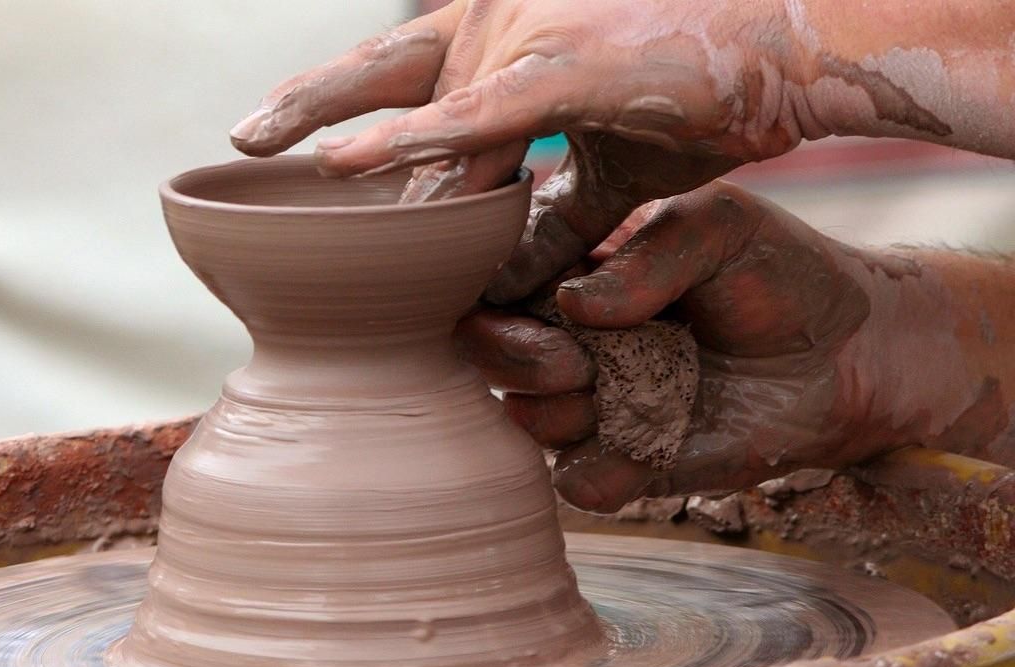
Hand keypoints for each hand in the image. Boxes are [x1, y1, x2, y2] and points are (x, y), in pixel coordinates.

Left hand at [228, 0, 826, 300]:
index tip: (294, 144)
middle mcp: (509, 30)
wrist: (788, 53)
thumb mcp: (611, 170)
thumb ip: (552, 216)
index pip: (415, 74)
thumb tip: (509, 271)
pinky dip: (408, 141)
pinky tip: (340, 164)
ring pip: (416, 90)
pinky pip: (474, 117)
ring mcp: (534, 44)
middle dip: (311, 100)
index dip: (356, 106)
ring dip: (333, 117)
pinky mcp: (569, 73)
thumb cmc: (702, 98)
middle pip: (389, 66)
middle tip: (241, 138)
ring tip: (257, 142)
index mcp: (515, 47)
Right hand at [457, 181, 901, 511]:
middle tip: (578, 360)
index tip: (550, 298)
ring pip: (527, 419)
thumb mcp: (721, 229)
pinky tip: (655, 441)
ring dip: (567, 411)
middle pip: (488, 354)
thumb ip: (648, 255)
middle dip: (520, 359)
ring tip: (635, 389)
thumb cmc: (782, 274)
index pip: (497, 279)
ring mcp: (597, 401)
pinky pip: (579, 483)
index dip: (502, 293)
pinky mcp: (630, 460)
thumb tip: (572, 304)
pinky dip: (606, 469)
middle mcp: (573, 335)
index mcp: (579, 267)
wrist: (852, 354)